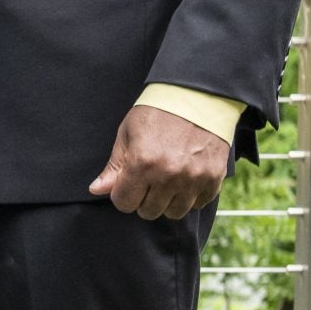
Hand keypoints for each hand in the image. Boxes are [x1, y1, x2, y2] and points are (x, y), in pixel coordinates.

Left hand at [89, 104, 230, 219]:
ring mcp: (194, 179)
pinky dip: (190, 196)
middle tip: (148, 179)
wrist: (197, 97)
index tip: (127, 184)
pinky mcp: (213, 178)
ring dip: (167, 201)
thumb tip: (97, 190)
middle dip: (144, 199)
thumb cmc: (157, 113)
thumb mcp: (128, 133)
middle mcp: (169, 175)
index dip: (122, 195)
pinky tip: (186, 177)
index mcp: (143, 163)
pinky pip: (198, 204)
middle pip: (148, 212)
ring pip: (174, 213)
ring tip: (167, 180)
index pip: (124, 203)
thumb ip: (114, 166)